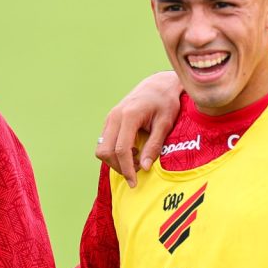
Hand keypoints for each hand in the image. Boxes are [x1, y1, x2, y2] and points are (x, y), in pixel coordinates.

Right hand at [95, 71, 182, 187]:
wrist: (157, 85)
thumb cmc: (165, 102)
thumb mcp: (165, 123)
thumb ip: (154, 145)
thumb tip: (145, 167)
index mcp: (129, 116)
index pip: (121, 149)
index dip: (126, 169)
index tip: (134, 182)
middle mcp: (114, 117)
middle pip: (105, 151)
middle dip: (118, 167)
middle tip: (137, 171)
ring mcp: (109, 118)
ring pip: (102, 148)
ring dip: (115, 161)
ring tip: (135, 160)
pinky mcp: (109, 121)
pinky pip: (104, 142)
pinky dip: (114, 153)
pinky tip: (131, 151)